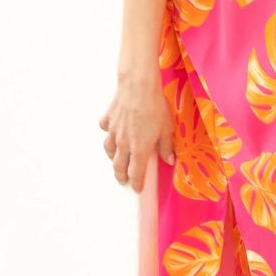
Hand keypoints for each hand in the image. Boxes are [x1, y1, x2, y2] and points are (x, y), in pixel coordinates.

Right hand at [98, 69, 175, 192]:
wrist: (138, 86)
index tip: (138, 189)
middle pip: (119, 166)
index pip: (136, 174)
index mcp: (139, 149)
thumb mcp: (166, 128)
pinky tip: (111, 131)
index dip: (137, 183)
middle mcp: (124, 143)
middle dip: (121, 176)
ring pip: (109, 150)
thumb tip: (169, 160)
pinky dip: (108, 132)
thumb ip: (166, 146)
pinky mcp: (109, 119)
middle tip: (123, 180)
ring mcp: (114, 131)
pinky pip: (106, 129)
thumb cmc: (155, 106)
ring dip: (113, 158)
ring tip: (116, 160)